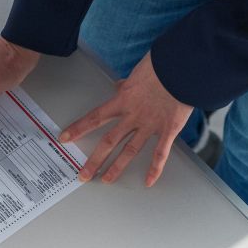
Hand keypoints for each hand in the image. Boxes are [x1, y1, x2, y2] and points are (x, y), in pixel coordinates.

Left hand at [59, 52, 192, 186]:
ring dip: (117, 167)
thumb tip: (118, 85)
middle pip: (108, 141)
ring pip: (130, 151)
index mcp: (123, 100)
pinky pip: (160, 153)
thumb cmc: (161, 65)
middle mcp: (133, 116)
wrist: (184, 65)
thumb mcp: (137, 72)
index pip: (95, 117)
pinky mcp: (168, 129)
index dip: (78, 128)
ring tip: (107, 180)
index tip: (64, 138)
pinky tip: (149, 182)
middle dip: (94, 160)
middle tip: (83, 175)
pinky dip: (155, 168)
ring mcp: (150, 124)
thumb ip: (127, 84)